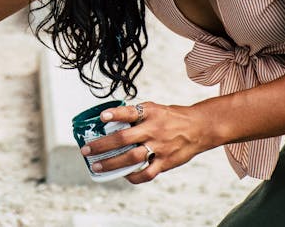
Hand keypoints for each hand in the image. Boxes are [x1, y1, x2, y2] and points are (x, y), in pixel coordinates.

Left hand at [79, 102, 211, 183]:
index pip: (129, 112)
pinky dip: (133, 177)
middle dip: (102, 145)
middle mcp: (153, 130)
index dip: (115, 114)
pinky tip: (123, 175)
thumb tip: (111, 118)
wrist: (199, 127)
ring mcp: (159, 147)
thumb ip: (135, 114)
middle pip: (123, 139)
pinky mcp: (165, 162)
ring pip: (131, 158)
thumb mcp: (154, 108)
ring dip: (111, 163)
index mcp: (150, 113)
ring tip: (97, 166)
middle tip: (86, 150)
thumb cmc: (172, 117)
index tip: (102, 117)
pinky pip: (147, 173)